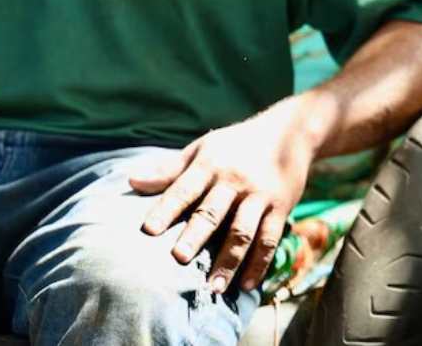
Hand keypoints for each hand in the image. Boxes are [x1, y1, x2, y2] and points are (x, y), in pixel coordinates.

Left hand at [129, 97, 313, 292]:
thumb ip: (169, 170)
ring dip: (229, 261)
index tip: (148, 229)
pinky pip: (269, 239)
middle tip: (180, 258)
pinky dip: (259, 264)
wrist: (290, 132)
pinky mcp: (280, 208)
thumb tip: (131, 182)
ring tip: (213, 288)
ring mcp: (259, 196)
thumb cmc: (236, 144)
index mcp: (211, 164)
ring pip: (243, 231)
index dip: (166, 208)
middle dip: (197, 235)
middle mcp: (235, 180)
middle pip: (213, 211)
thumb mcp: (203, 149)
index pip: (184, 188)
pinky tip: (246, 286)